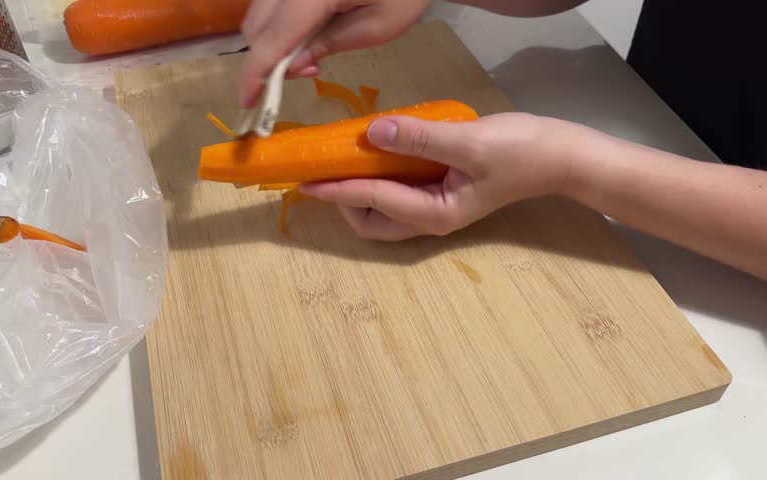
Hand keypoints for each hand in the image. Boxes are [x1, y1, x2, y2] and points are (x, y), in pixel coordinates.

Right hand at [239, 0, 432, 106]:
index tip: (248, 102)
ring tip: (311, 52)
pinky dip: (279, 24)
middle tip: (309, 70)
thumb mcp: (377, 25)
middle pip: (256, 25)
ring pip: (259, 12)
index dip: (256, 74)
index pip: (273, 37)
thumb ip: (329, 44)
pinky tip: (308, 31)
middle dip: (268, 59)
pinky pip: (272, 2)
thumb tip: (291, 67)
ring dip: (272, 41)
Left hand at [299, 113, 573, 240]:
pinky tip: (376, 154)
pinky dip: (379, 180)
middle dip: (344, 202)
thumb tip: (373, 133)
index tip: (306, 179)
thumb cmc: (519, 151)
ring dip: (358, 193)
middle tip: (328, 170)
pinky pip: (397, 195)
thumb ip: (419, 138)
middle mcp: (430, 220)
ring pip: (382, 213)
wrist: (559, 155)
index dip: (336, 189)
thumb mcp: (468, 141)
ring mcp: (436, 209)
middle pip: (371, 224)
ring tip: (346, 161)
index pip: (373, 200)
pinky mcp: (441, 194)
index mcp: (435, 215)